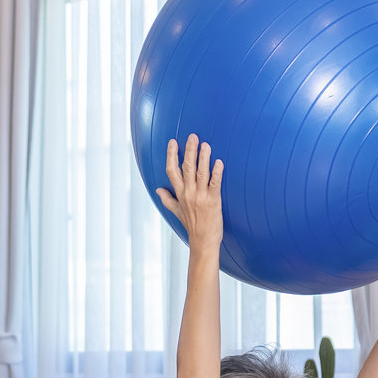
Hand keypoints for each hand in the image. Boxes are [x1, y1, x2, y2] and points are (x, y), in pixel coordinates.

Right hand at [156, 134, 223, 248]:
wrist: (203, 242)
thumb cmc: (192, 226)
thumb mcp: (176, 212)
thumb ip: (167, 199)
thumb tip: (158, 190)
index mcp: (179, 194)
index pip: (172, 171)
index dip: (172, 155)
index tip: (173, 142)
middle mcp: (189, 193)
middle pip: (187, 167)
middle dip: (189, 150)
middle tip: (193, 136)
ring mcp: (201, 197)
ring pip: (201, 173)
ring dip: (203, 158)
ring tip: (206, 145)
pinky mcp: (213, 201)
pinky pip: (215, 184)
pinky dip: (217, 173)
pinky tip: (219, 163)